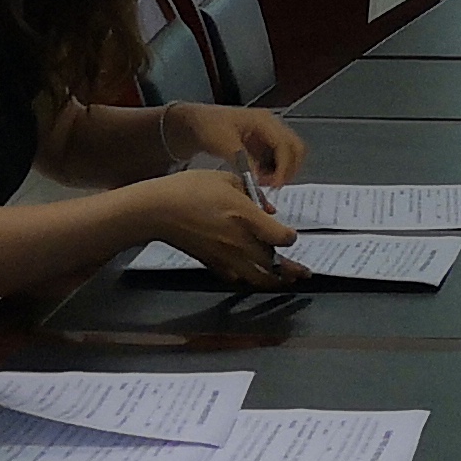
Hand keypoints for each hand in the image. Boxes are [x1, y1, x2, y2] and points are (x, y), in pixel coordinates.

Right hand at [140, 169, 307, 285]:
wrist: (157, 210)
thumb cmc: (190, 188)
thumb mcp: (226, 179)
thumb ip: (252, 193)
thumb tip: (268, 210)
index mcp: (245, 216)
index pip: (280, 237)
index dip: (290, 238)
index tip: (290, 236)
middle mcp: (239, 241)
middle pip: (272, 264)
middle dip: (291, 270)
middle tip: (304, 273)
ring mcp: (224, 256)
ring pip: (256, 278)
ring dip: (274, 281)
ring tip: (286, 281)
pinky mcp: (211, 264)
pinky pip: (236, 278)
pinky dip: (248, 279)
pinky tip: (253, 275)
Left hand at [175, 102, 305, 186]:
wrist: (195, 122)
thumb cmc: (208, 127)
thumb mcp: (225, 144)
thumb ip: (244, 162)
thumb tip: (258, 181)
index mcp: (264, 121)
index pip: (285, 144)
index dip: (283, 167)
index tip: (273, 185)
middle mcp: (272, 125)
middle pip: (295, 148)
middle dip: (288, 170)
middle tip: (271, 186)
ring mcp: (269, 134)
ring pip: (290, 155)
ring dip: (282, 171)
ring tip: (263, 183)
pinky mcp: (264, 144)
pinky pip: (278, 159)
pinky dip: (274, 171)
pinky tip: (260, 178)